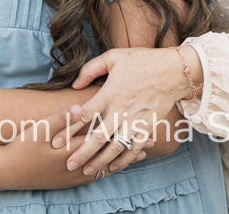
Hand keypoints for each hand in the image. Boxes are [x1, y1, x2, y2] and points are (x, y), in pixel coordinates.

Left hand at [51, 47, 188, 174]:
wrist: (172, 70)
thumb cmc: (141, 61)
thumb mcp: (113, 57)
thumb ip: (91, 69)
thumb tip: (75, 85)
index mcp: (110, 93)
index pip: (84, 115)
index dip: (68, 129)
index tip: (55, 141)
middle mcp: (121, 110)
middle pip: (97, 138)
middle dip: (81, 154)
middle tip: (68, 164)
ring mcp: (135, 122)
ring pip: (115, 148)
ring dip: (100, 162)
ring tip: (87, 171)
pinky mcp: (148, 128)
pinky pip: (134, 150)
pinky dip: (123, 161)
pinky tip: (113, 167)